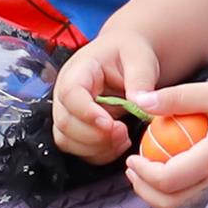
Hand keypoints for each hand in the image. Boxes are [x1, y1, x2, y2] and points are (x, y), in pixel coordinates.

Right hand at [52, 30, 161, 164]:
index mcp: (78, 71)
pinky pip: (77, 150)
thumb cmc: (129, 54)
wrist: (126, 56)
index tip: (109, 123)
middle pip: (65, 123)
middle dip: (94, 135)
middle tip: (123, 133)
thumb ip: (140, 79)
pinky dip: (98, 153)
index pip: (70, 94)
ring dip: (95, 147)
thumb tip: (141, 103)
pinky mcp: (75, 128)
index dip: (86, 112)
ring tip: (123, 139)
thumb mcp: (140, 58)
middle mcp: (65, 94)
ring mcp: (68, 113)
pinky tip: (118, 144)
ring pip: (67, 141)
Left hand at [121, 80, 207, 207]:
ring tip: (145, 171)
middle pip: (171, 203)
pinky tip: (168, 169)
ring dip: (157, 194)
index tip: (131, 158)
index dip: (143, 174)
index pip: (169, 179)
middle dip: (144, 191)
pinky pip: (192, 197)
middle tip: (132, 169)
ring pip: (181, 206)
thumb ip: (177, 98)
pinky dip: (173, 191)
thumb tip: (141, 102)